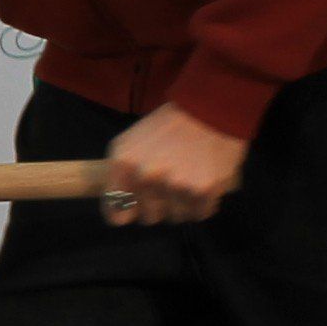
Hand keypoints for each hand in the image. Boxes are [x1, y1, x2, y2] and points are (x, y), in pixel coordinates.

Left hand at [102, 104, 243, 225]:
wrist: (210, 109)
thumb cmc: (168, 125)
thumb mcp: (131, 141)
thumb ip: (120, 174)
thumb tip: (119, 214)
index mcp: (124, 163)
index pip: (117, 210)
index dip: (127, 212)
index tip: (136, 208)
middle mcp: (146, 176)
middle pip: (149, 217)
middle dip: (160, 204)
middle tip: (171, 180)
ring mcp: (175, 185)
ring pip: (176, 217)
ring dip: (183, 204)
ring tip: (189, 177)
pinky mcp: (203, 192)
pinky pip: (199, 214)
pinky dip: (203, 203)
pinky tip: (204, 181)